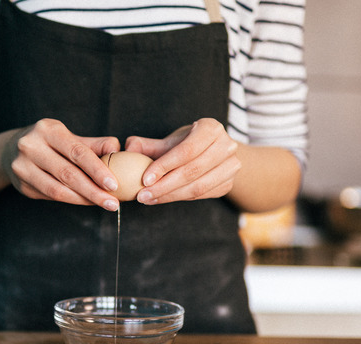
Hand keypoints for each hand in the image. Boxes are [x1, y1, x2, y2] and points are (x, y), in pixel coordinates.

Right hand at [3, 119, 121, 210]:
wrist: (12, 151)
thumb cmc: (50, 144)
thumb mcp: (70, 138)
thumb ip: (93, 145)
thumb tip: (117, 148)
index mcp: (47, 130)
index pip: (76, 151)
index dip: (97, 169)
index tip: (114, 184)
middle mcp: (31, 146)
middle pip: (67, 173)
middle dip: (93, 190)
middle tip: (113, 203)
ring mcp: (23, 167)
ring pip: (58, 189)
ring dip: (83, 199)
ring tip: (103, 204)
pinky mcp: (22, 185)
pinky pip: (50, 196)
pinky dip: (71, 200)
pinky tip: (86, 201)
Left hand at [124, 118, 241, 204]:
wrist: (213, 154)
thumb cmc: (188, 145)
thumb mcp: (170, 141)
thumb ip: (148, 145)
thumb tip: (128, 147)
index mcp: (211, 128)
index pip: (187, 150)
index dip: (164, 166)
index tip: (144, 180)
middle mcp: (227, 145)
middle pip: (192, 171)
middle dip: (164, 186)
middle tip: (142, 195)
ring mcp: (231, 166)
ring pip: (198, 187)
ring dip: (170, 196)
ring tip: (148, 198)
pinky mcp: (228, 184)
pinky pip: (202, 195)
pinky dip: (180, 198)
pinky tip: (162, 198)